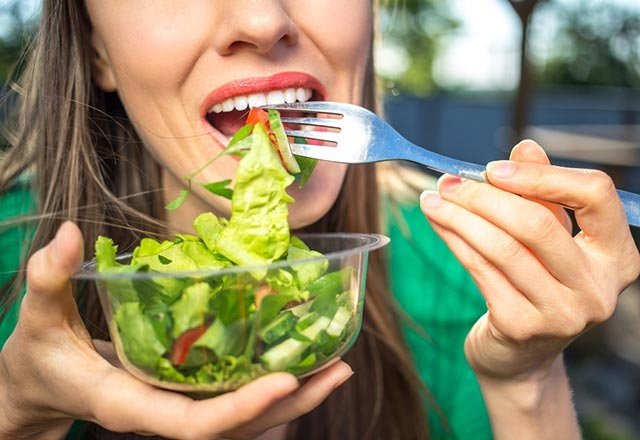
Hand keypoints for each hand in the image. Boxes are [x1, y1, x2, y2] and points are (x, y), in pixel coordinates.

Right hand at [0, 222, 352, 439]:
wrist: (40, 387)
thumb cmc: (39, 359)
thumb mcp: (36, 320)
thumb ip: (49, 280)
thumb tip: (66, 235)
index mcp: (132, 406)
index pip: (195, 425)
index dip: (242, 408)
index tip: (287, 381)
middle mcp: (165, 414)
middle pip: (238, 426)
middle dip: (291, 404)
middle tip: (340, 369)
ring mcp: (180, 407)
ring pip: (245, 417)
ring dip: (295, 395)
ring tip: (338, 365)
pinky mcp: (187, 393)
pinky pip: (236, 397)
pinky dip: (272, 383)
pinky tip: (302, 357)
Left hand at [419, 140, 639, 380]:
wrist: (519, 356)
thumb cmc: (536, 285)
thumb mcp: (548, 237)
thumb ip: (542, 193)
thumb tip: (525, 146)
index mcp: (618, 257)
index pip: (596, 195)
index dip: (542, 175)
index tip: (494, 168)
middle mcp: (598, 288)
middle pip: (537, 224)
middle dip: (484, 197)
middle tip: (448, 181)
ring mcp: (561, 313)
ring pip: (502, 247)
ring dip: (459, 216)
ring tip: (431, 198)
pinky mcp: (521, 327)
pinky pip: (480, 269)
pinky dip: (454, 239)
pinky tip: (437, 222)